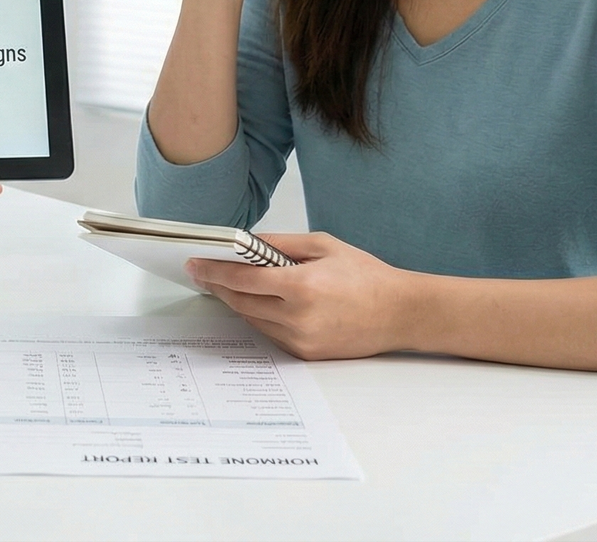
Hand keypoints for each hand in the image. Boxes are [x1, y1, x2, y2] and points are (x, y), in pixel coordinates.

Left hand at [186, 232, 416, 360]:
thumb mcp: (323, 246)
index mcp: (302, 286)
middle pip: (241, 303)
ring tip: (226, 285)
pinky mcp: (306, 354)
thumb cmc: (366, 276)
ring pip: (253, 320)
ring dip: (237, 302)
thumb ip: (280, 244)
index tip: (195, 264)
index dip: (213, 271)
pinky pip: (270, 334)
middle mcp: (298, 317)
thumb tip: (245, 242)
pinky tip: (256, 303)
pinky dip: (259, 317)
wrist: (400, 313)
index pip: (242, 280)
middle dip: (219, 287)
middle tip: (203, 273)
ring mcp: (301, 340)